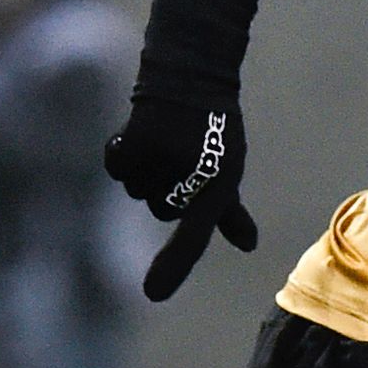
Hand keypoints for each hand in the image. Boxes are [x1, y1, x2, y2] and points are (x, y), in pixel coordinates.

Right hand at [103, 80, 256, 300]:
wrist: (192, 73)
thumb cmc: (213, 126)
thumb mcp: (227, 166)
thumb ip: (228, 211)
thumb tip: (248, 245)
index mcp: (218, 186)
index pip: (194, 236)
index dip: (175, 266)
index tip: (152, 295)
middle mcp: (192, 177)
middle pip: (160, 209)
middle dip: (165, 188)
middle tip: (180, 152)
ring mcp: (163, 160)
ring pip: (137, 189)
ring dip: (144, 169)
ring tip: (164, 137)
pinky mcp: (136, 142)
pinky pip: (119, 169)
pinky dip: (123, 155)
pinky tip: (140, 133)